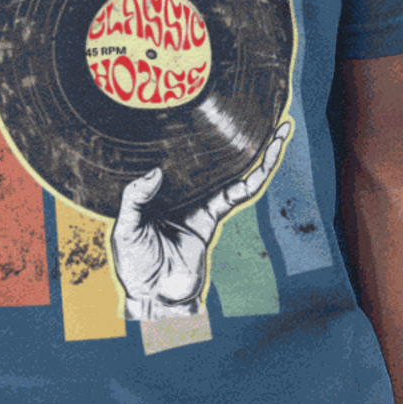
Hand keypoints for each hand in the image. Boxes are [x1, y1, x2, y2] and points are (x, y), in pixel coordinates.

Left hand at [111, 121, 291, 320]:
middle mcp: (183, 188)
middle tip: (248, 107)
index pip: (176, 154)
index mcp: (158, 188)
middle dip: (231, 133)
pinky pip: (240, 193)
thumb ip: (135, 199)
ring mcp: (201, 200)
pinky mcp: (215, 215)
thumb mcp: (124, 228)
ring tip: (278, 128)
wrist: (153, 296)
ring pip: (233, 169)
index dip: (189, 132)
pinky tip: (271, 156)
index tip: (199, 108)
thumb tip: (156, 172)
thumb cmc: (134, 263)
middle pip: (211, 155)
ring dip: (258, 150)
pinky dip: (258, 174)